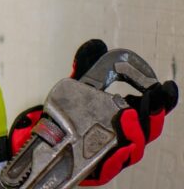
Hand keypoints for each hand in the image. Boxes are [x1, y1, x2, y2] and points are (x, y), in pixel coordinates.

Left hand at [7, 39, 177, 185]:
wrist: (47, 142)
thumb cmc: (71, 116)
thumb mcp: (76, 88)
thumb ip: (86, 68)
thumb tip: (96, 44)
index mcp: (126, 118)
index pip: (151, 110)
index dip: (163, 100)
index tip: (167, 87)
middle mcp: (125, 138)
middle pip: (149, 130)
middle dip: (154, 114)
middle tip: (153, 98)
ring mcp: (114, 155)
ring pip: (134, 149)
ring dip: (136, 133)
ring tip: (129, 115)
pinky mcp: (98, 170)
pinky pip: (111, 167)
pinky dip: (117, 157)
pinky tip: (120, 147)